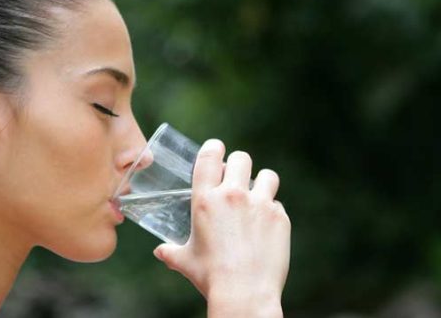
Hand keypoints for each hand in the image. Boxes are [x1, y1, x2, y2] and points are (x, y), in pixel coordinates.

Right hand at [153, 139, 290, 317]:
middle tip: (237, 178)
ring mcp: (260, 204)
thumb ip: (171, 252)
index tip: (217, 149)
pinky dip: (272, 212)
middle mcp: (233, 195)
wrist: (244, 293)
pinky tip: (265, 227)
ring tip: (257, 197)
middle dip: (239, 165)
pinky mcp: (279, 217)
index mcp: (205, 200)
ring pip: (267, 175)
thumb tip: (160, 252)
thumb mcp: (185, 261)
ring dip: (261, 183)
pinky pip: (277, 204)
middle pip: (241, 158)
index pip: (209, 156)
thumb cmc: (211, 277)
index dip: (214, 148)